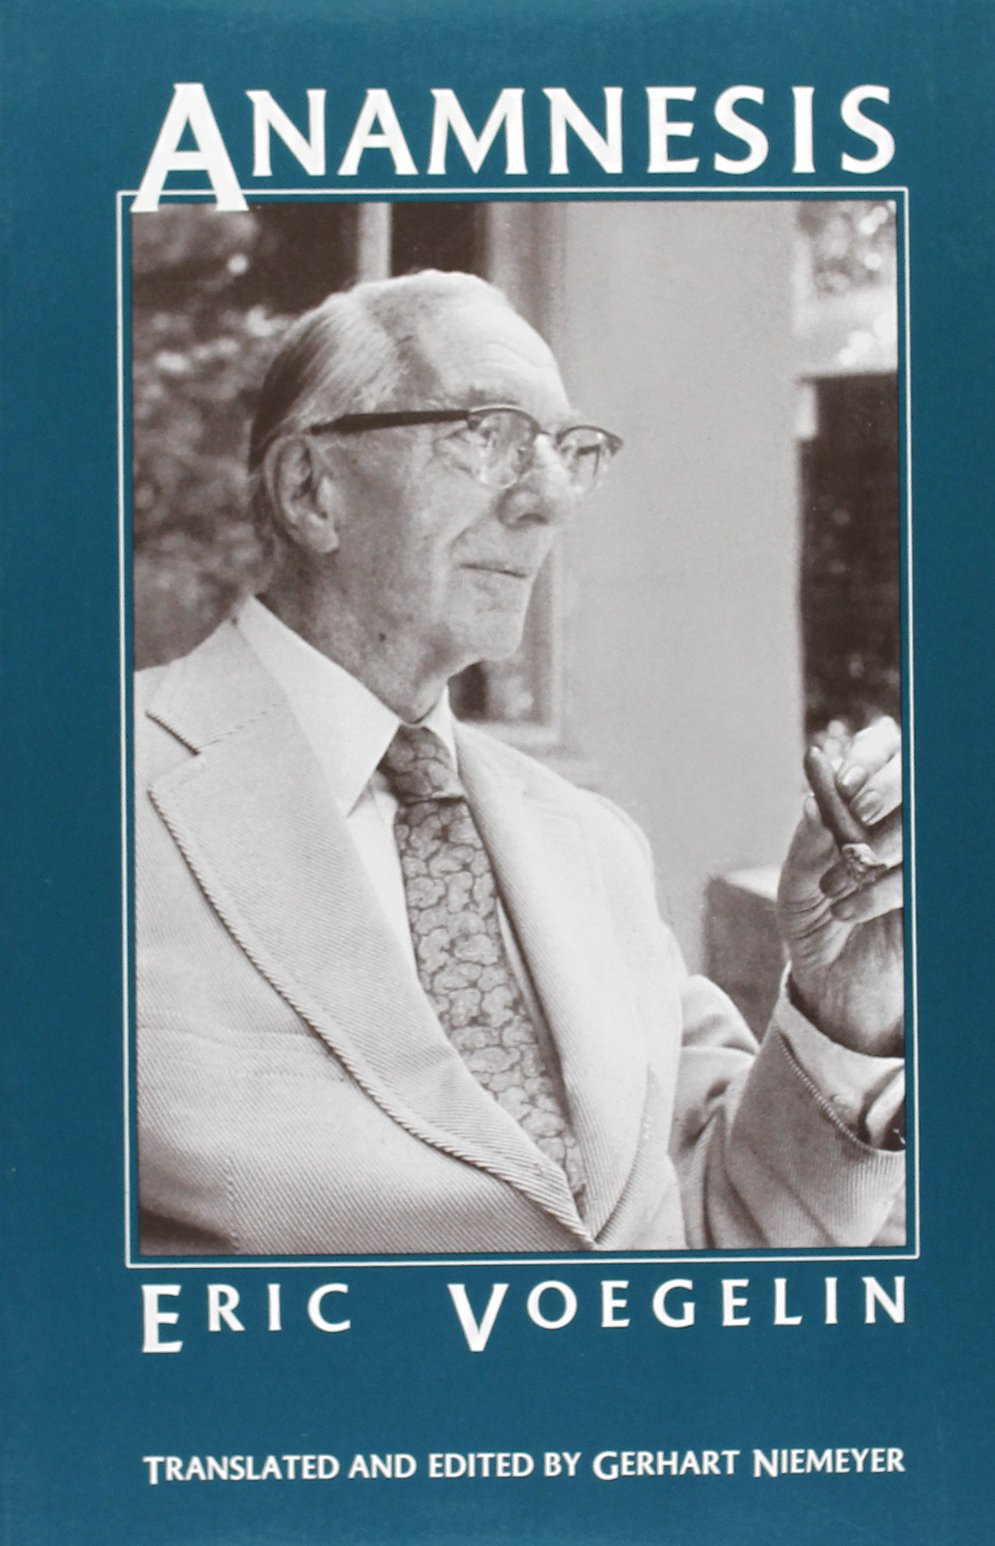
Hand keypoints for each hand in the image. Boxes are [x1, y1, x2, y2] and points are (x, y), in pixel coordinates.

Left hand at [777, 716, 903, 1056]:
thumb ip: (810, 839)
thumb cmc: (813, 921)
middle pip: (914, 777)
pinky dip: (884, 888)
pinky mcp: (936, 889)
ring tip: (832, 886)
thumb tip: (817, 800)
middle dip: (881, 795)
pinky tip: (848, 909)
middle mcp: (904, 817)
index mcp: (866, 798)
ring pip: (918, 824)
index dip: (872, 756)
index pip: (885, 745)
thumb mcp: (798, 880)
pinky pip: (921, 873)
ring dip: (875, 849)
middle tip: (850, 825)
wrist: (833, 984)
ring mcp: (924, 852)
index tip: (846, 783)